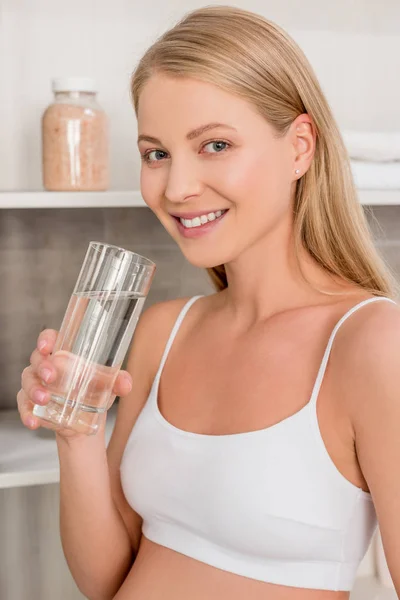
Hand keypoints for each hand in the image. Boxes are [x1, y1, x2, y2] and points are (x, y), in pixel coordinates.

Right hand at [17, 329, 132, 437]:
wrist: (87, 420)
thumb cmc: (95, 391)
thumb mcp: (109, 385)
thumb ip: (119, 381)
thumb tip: (125, 384)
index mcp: (65, 354)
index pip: (51, 338)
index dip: (46, 339)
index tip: (47, 346)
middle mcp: (47, 366)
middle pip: (37, 359)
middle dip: (42, 366)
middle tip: (50, 377)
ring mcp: (38, 384)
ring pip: (28, 380)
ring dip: (33, 389)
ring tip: (44, 399)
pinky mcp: (32, 403)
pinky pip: (24, 405)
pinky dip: (26, 413)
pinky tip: (33, 422)